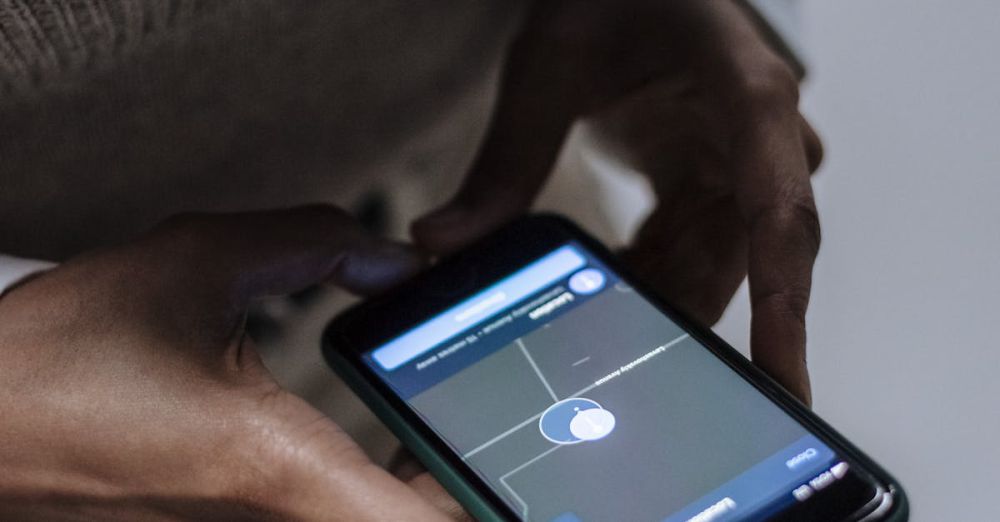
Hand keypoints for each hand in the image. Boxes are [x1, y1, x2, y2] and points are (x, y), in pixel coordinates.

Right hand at [0, 206, 460, 520]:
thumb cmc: (54, 360)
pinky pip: (324, 515)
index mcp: (278, 467)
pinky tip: (388, 442)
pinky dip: (369, 486)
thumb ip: (311, 242)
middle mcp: (271, 520)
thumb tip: (392, 259)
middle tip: (496, 424)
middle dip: (460, 480)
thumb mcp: (193, 262)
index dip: (488, 506)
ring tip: (455, 423)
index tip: (524, 469)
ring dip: (420, 488)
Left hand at [413, 0, 821, 402]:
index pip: (779, 210)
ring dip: (644, 305)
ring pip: (707, 275)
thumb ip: (504, 161)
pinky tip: (594, 291)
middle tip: (603, 384)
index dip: (784, 302)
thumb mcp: (547, 67)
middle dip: (672, 325)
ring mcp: (745, 173)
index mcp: (747, 97)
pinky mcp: (716, 193)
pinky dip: (639, 281)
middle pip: (736, 265)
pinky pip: (686, 261)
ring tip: (578, 332)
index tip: (779, 378)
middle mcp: (765, 144)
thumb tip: (442, 243)